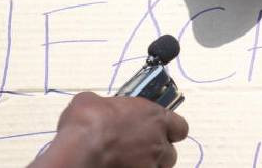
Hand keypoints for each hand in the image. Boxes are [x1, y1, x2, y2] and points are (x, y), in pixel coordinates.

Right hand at [27, 92, 188, 167]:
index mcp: (155, 117)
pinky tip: (121, 167)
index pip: (180, 127)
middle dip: (158, 152)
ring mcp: (150, 163)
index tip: (161, 131)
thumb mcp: (95, 101)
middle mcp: (158, 142)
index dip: (171, 130)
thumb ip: (109, 105)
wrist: (81, 148)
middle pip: (170, 152)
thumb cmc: (89, 120)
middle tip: (140, 149)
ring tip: (131, 161)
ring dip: (149, 164)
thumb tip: (99, 108)